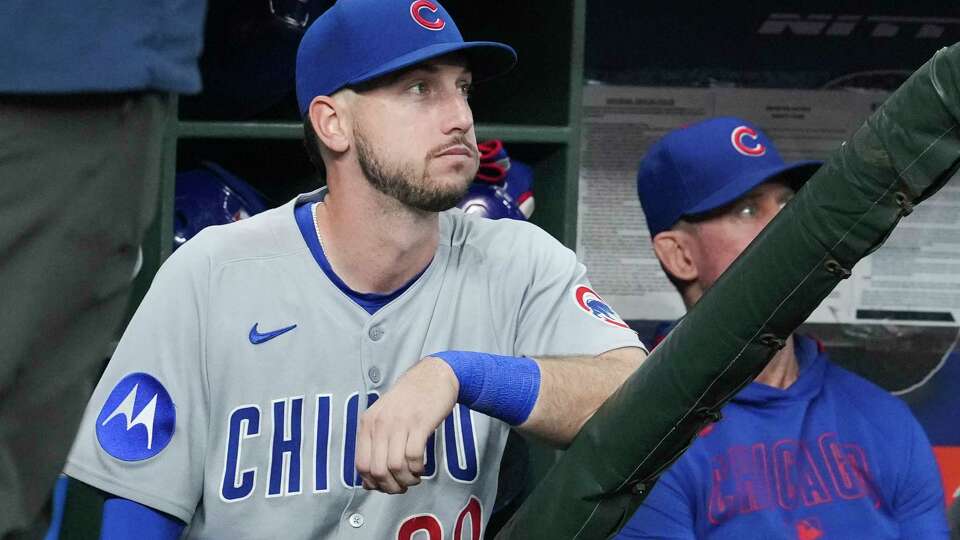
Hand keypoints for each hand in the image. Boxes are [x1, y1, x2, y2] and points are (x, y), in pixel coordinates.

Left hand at [355, 356, 458, 493]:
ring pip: (396, 466)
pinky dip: (418, 468)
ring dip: (406, 479)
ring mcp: (400, 422)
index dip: (373, 482)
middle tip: (401, 487)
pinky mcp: (420, 422)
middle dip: (390, 486)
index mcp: (368, 423)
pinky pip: (414, 456)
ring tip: (414, 478)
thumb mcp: (384, 416)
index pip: (361, 464)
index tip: (385, 486)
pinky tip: (422, 467)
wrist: (433, 375)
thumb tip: (368, 480)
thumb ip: (375, 443)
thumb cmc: (410, 398)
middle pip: (378, 470)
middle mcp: (381, 423)